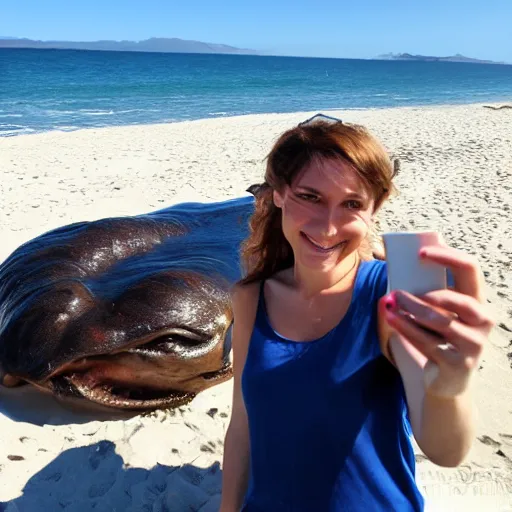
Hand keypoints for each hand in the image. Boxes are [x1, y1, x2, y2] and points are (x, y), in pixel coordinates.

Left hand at [382, 244, 494, 396]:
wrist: (447, 381)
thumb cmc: (438, 337)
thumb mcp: (435, 312)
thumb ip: (424, 290)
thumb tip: (394, 262)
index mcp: (477, 300)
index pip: (470, 269)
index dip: (447, 257)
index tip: (421, 252)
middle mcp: (483, 321)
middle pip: (457, 299)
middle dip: (423, 294)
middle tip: (396, 291)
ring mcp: (474, 343)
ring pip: (439, 320)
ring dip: (410, 310)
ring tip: (390, 303)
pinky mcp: (458, 362)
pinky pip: (428, 341)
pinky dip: (406, 328)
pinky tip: (391, 319)